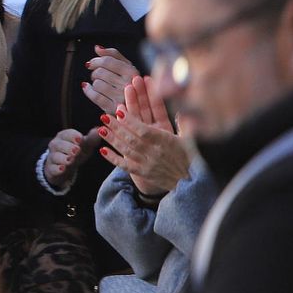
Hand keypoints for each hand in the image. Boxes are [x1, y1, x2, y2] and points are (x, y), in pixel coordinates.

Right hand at [43, 126, 103, 187]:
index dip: (73, 136)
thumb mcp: (85, 146)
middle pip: (59, 144)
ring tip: (70, 160)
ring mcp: (52, 157)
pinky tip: (62, 169)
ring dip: (62, 158)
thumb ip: (92, 139)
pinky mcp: (51, 169)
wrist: (64, 167)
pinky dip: (57, 169)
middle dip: (68, 147)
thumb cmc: (76, 153)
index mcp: (64, 137)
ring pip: (55, 156)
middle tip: (76, 150)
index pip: (66, 134)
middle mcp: (56, 145)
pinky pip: (52, 168)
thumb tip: (101, 129)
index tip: (80, 138)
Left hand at [81, 45, 139, 113]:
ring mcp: (122, 98)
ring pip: (97, 84)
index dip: (96, 61)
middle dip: (95, 73)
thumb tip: (98, 48)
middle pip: (100, 72)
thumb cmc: (130, 84)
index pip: (107, 61)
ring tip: (99, 84)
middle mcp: (129, 85)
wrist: (136, 106)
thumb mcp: (127, 66)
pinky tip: (89, 88)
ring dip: (94, 83)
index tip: (92, 64)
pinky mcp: (114, 108)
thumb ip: (113, 55)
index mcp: (133, 72)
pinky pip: (95, 96)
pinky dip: (88, 91)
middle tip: (97, 76)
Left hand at [98, 76, 189, 196]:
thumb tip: (183, 110)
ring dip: (112, 139)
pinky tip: (103, 150)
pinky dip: (113, 158)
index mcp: (166, 142)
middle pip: (132, 139)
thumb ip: (186, 124)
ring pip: (126, 150)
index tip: (119, 110)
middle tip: (104, 116)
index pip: (145, 131)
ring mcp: (148, 164)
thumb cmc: (191, 156)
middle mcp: (155, 153)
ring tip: (101, 129)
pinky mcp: (143, 173)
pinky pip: (125, 166)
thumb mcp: (191, 139)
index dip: (130, 121)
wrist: (192, 182)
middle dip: (117, 127)